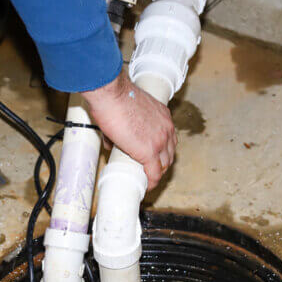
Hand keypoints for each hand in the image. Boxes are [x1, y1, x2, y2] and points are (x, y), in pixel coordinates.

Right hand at [82, 70, 176, 189]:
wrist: (112, 95)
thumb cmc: (114, 97)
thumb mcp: (126, 110)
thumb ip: (122, 127)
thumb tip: (112, 143)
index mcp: (163, 117)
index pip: (169, 138)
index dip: (162, 150)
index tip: (154, 156)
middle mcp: (166, 129)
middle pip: (170, 153)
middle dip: (161, 163)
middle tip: (151, 169)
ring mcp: (160, 142)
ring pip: (164, 165)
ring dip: (156, 173)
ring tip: (147, 178)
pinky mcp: (149, 152)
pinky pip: (154, 173)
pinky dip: (151, 182)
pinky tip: (147, 186)